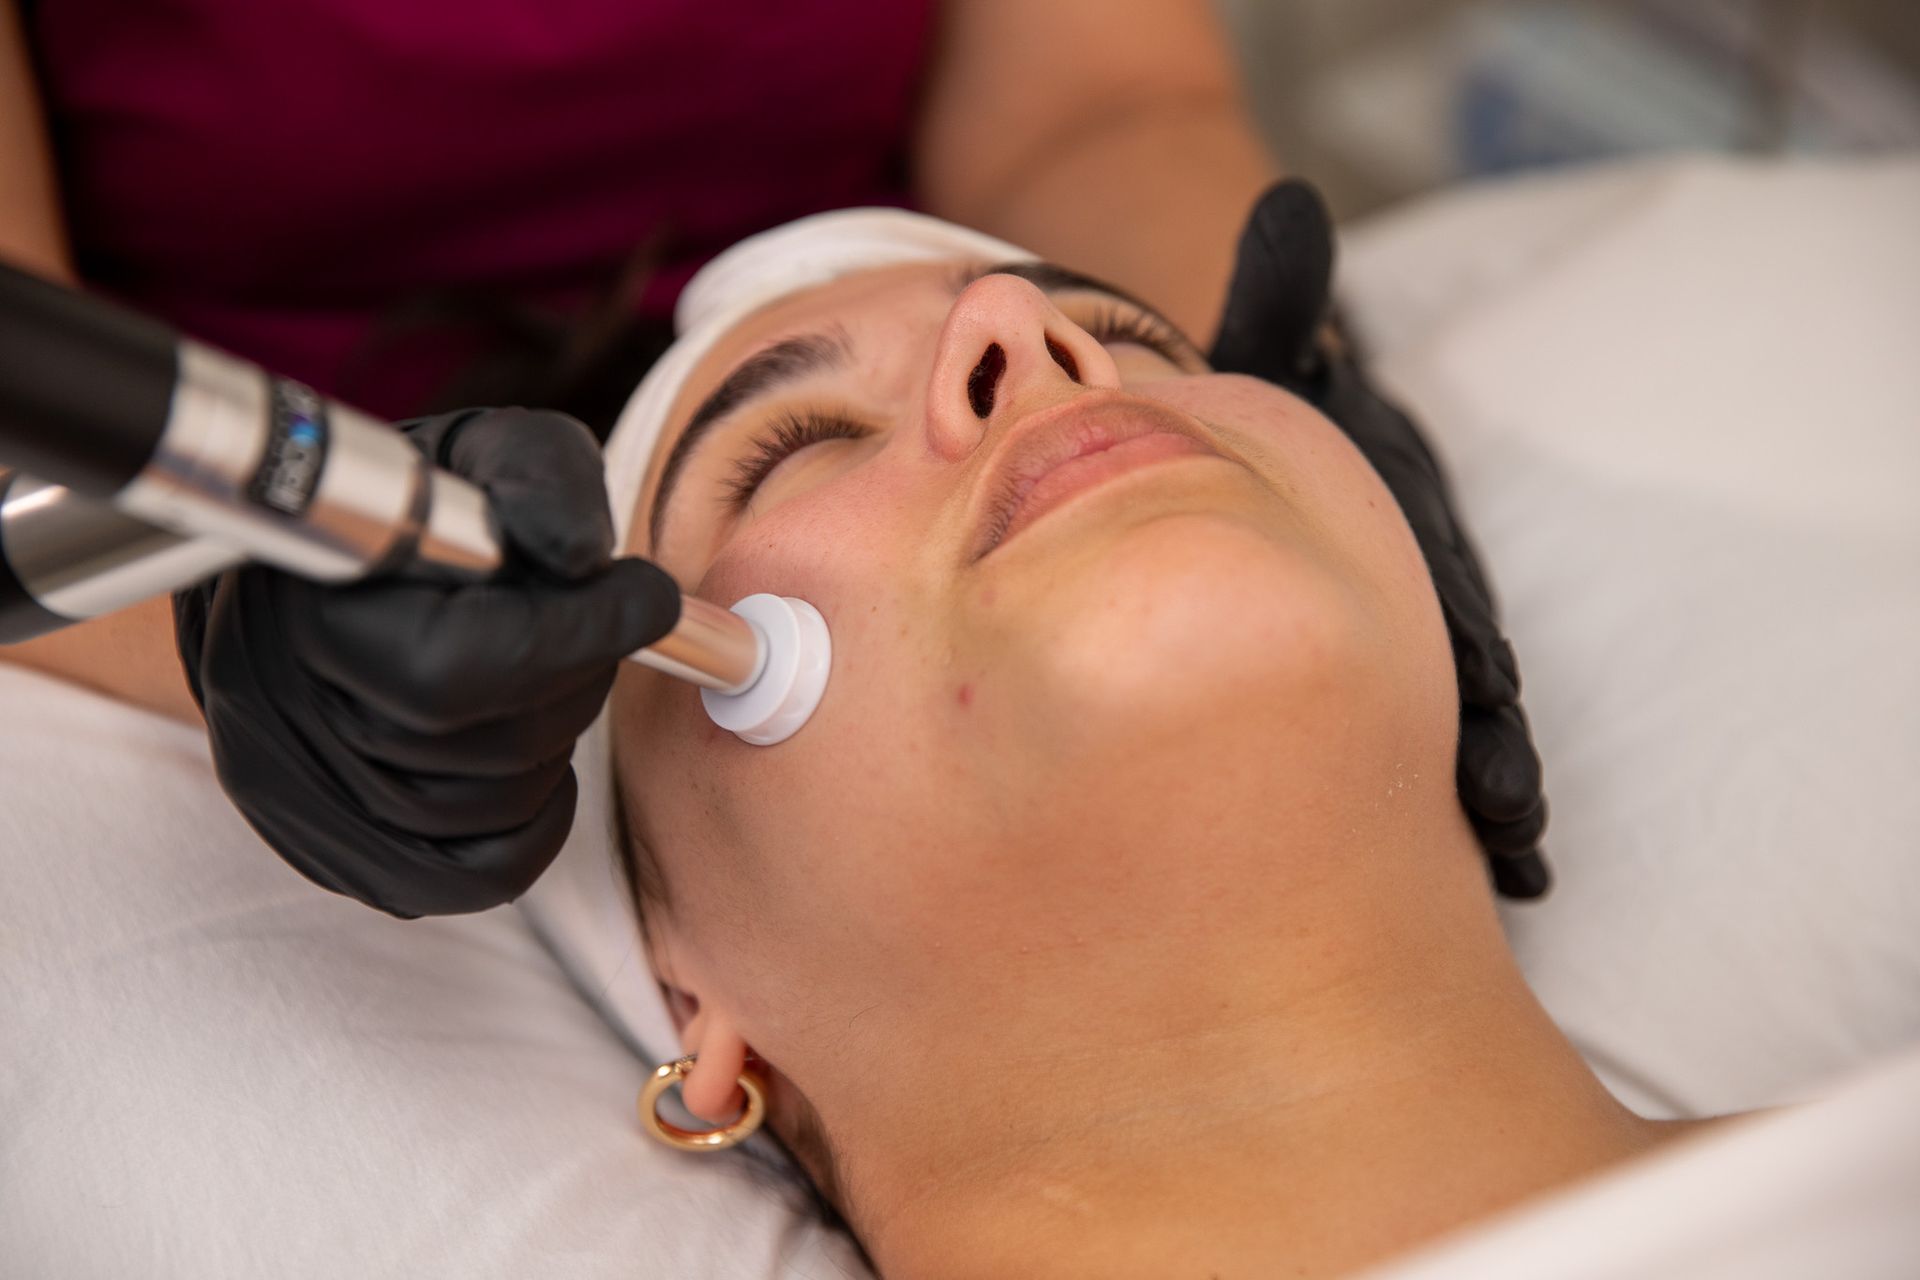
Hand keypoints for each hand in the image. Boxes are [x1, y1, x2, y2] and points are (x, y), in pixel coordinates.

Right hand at [173, 407, 680, 916]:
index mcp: (307, 603)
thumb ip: (540, 478)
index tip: (646, 596)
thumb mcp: (478, 453)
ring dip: (550, 745)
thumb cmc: (410, 509)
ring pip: (488, 811)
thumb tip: (584, 559)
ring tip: (541, 679)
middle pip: (490, 742)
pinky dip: (530, 823)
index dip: (583, 633)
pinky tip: (530, 759)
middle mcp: (280, 710)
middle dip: (573, 680)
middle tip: (588, 628)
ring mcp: (293, 793)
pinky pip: (469, 877)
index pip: (463, 666)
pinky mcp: (323, 847)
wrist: (299, 572)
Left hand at [1209, 180, 1550, 898]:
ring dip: (1493, 794)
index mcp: (1408, 528)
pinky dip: (1453, 808)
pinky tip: (1491, 877)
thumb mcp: (1268, 358)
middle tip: (1506, 808)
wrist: (1253, 461)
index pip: (1452, 581)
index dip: (1471, 630)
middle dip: (1494, 737)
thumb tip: (1285, 211)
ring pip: (1465, 728)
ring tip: (1517, 864)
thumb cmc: (1262, 419)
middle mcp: (1427, 598)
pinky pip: (1421, 754)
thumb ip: (1280, 301)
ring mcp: (1414, 652)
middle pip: (1473, 673)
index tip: (1490, 679)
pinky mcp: (1386, 691)